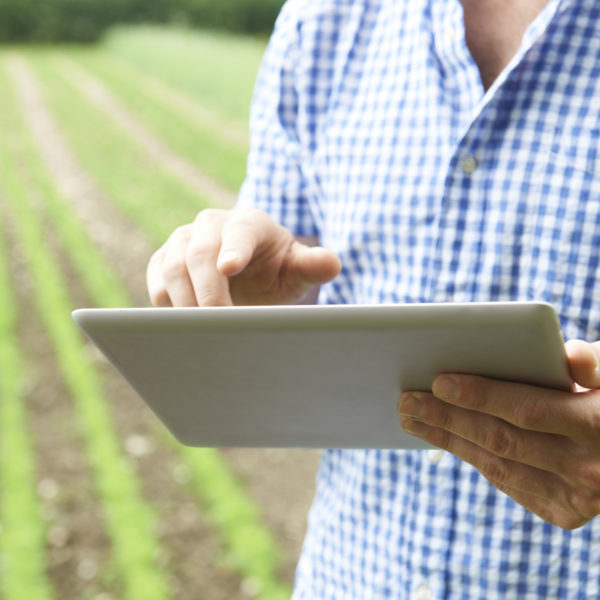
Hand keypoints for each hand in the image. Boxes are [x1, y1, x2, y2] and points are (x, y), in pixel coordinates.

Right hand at [146, 208, 340, 306]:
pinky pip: (156, 282)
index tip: (229, 268)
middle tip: (219, 323)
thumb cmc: (275, 271)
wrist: (248, 273)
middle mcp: (211, 225)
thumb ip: (312, 265)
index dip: (233, 249)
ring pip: (172, 268)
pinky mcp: (163, 260)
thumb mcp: (296, 270)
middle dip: (207, 291)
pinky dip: (166, 305)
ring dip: (184, 302)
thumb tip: (332, 263)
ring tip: (202, 331)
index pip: (239, 232)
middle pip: (198, 253)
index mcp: (248, 222)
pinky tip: (184, 325)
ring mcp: (183, 240)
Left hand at [398, 339, 599, 528]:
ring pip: (497, 466)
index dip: (480, 396)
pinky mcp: (564, 513)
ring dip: (449, 441)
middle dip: (447, 418)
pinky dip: (473, 458)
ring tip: (413, 419)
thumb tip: (567, 355)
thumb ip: (594, 361)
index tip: (438, 382)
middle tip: (407, 400)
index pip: (527, 410)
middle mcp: (589, 469)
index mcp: (599, 425)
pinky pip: (508, 484)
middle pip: (501, 440)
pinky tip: (446, 439)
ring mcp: (577, 498)